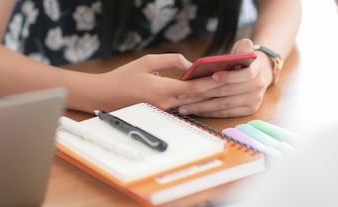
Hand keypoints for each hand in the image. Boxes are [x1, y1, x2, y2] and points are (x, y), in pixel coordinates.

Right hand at [89, 54, 224, 111]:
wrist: (106, 96)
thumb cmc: (124, 77)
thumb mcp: (148, 61)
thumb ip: (172, 61)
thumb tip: (190, 66)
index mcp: (162, 90)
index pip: (194, 88)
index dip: (211, 83)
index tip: (225, 76)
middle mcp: (165, 104)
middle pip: (197, 98)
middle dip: (215, 90)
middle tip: (232, 82)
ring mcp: (164, 111)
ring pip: (191, 104)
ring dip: (207, 97)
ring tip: (223, 88)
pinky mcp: (162, 113)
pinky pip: (182, 107)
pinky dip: (195, 101)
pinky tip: (205, 95)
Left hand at [176, 38, 273, 116]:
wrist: (258, 73)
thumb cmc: (243, 60)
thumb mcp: (245, 48)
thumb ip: (243, 47)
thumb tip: (234, 54)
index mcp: (257, 70)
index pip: (245, 75)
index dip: (229, 76)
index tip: (213, 76)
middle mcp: (258, 87)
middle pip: (227, 91)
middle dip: (202, 93)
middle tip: (182, 93)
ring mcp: (253, 101)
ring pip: (223, 104)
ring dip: (201, 106)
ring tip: (183, 105)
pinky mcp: (248, 110)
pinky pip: (225, 113)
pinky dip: (208, 112)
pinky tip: (194, 110)